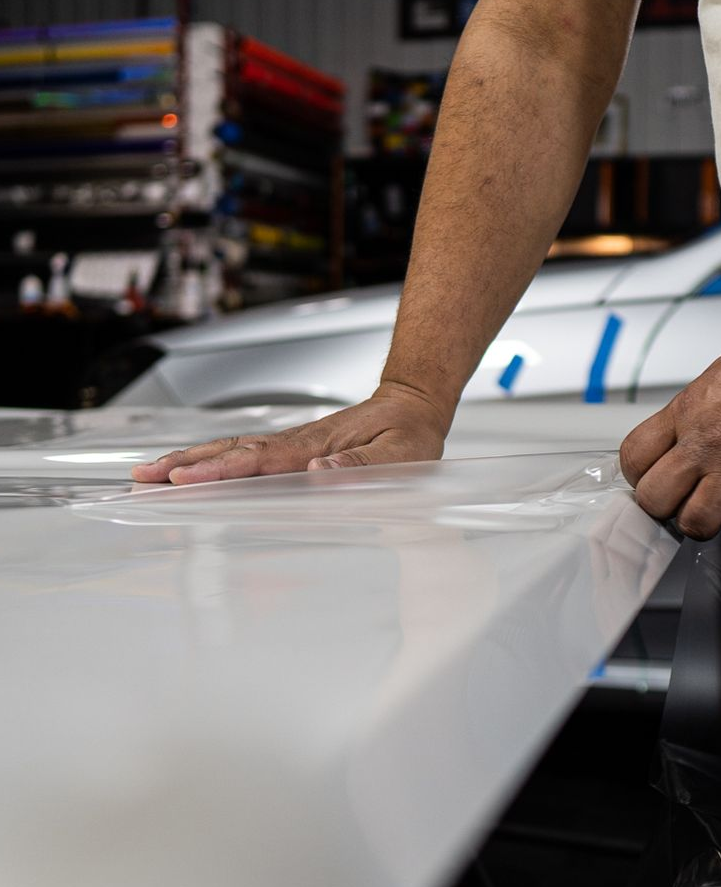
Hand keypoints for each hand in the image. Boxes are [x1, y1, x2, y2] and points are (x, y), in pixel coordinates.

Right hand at [130, 383, 449, 484]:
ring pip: (228, 451)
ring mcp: (288, 445)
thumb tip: (320, 469)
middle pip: (228, 452)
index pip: (256, 460)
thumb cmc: (408, 434)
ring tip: (148, 475)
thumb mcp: (400, 454)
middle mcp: (293, 443)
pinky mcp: (289, 450)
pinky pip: (242, 456)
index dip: (219, 471)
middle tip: (142, 480)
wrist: (412, 405)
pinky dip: (209, 462)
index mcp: (313, 446)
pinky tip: (190, 471)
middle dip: (183, 466)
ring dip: (188, 462)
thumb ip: (362, 464)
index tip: (185, 479)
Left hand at [619, 318, 720, 546]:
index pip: (633, 458)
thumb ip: (690, 415)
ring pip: (696, 524)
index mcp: (687, 412)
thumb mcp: (717, 377)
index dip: (640, 476)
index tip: (658, 478)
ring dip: (707, 523)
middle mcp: (708, 443)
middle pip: (655, 500)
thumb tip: (675, 446)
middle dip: (667, 507)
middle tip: (687, 500)